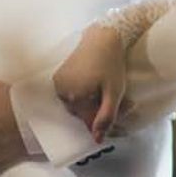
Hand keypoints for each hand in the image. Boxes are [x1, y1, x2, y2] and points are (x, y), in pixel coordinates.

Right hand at [53, 25, 127, 143]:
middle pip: (81, 113)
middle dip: (97, 109)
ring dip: (88, 101)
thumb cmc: (111, 64)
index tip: (117, 108)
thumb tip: (97, 139)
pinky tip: (91, 81)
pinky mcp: (58, 77)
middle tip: (112, 96)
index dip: (103, 119)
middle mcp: (62, 92)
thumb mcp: (115, 92)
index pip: (88, 122)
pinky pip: (70, 94)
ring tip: (102, 87)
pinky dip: (80, 93)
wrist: (102, 37)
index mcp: (76, 98)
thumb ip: (106, 117)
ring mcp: (58, 84)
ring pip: (75, 105)